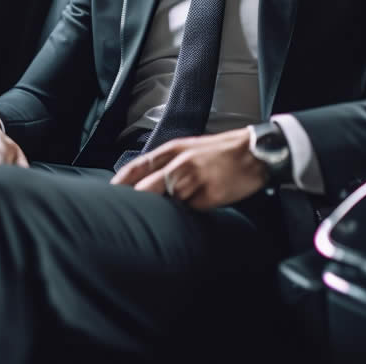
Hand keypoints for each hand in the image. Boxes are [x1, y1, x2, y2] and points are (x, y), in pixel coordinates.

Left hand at [109, 128, 267, 208]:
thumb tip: (146, 183)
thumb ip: (168, 163)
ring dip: (165, 211)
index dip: (120, 183)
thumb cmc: (222, 152)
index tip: (110, 195)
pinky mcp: (207, 196)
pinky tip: (198, 207)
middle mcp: (179, 164)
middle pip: (145, 190)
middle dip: (137, 204)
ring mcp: (192, 180)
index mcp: (173, 150)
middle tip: (128, 215)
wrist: (255, 152)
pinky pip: (189, 211)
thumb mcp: (190, 149)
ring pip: (166, 203)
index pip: (136, 168)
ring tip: (171, 212)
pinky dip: (189, 213)